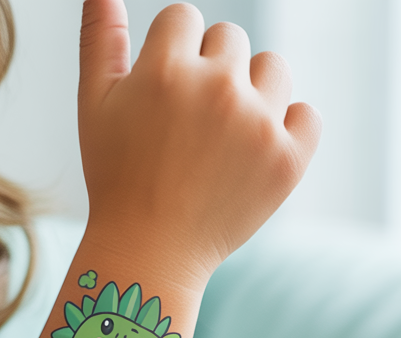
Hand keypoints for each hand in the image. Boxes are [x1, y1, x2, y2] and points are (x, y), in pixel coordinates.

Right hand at [78, 1, 320, 277]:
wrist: (150, 250)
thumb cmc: (116, 175)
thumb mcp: (93, 106)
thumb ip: (100, 41)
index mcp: (166, 70)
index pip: (184, 18)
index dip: (171, 53)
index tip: (162, 94)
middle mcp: (216, 89)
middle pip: (229, 39)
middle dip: (209, 70)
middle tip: (186, 124)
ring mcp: (258, 124)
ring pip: (273, 68)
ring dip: (252, 91)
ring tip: (220, 135)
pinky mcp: (289, 159)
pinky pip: (306, 113)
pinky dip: (286, 128)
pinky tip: (251, 153)